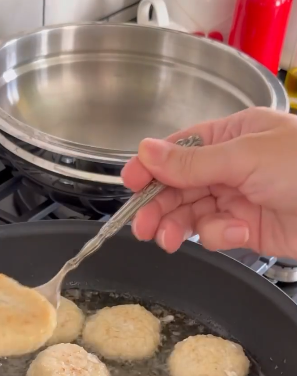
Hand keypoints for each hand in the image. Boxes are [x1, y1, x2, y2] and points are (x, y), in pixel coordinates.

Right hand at [122, 108, 296, 255]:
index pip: (179, 149)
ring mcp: (237, 198)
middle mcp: (231, 166)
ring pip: (191, 213)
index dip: (151, 167)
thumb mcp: (245, 156)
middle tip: (142, 226)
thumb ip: (192, 161)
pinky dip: (218, 237)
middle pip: (179, 186)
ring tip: (169, 239)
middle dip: (158, 205)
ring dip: (177, 226)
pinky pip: (215, 234)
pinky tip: (235, 234)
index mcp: (231, 136)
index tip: (129, 185)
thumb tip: (147, 151)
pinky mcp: (245, 229)